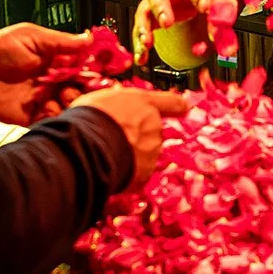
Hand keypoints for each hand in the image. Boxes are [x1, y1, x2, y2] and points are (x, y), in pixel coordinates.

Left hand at [0, 23, 98, 125]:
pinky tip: (49, 106)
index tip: (107, 71)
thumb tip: (89, 39)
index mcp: (58, 60)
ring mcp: (46, 99)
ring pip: (72, 105)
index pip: (86, 66)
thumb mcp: (31, 36)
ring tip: (64, 94)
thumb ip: (60, 41)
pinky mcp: (35, 116)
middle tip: (80, 84)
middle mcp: (56, 80)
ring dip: (73, 101)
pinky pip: (53, 119)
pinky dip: (57, 115)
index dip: (98, 69)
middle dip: (88, 88)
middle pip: (83, 88)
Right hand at [72, 87, 190, 191]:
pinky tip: (108, 169)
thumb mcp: (103, 98)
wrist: (88, 144)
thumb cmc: (90, 116)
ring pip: (144, 155)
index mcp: (144, 103)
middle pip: (152, 133)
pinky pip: (136, 175)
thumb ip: (119, 105)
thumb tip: (114, 111)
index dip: (178, 107)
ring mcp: (152, 151)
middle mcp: (154, 125)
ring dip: (130, 157)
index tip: (184, 108)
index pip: (172, 102)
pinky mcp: (145, 173)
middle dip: (137, 138)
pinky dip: (125, 175)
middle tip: (112, 139)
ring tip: (106, 154)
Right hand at [133, 0, 240, 61]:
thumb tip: (227, 48)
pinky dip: (140, 45)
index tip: (205, 7)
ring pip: (145, 12)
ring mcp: (155, 0)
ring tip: (147, 43)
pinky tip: (142, 58)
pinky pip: (141, 29)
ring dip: (144, 28)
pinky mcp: (150, 15)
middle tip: (167, 23)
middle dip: (162, 9)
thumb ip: (224, 18)